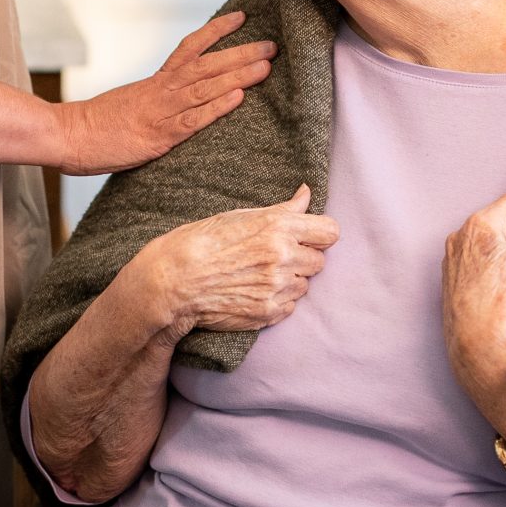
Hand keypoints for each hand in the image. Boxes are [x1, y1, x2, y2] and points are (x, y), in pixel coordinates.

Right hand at [52, 11, 274, 174]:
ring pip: (206, 87)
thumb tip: (173, 100)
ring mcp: (160, 112)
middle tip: (272, 45)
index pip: (190, 47)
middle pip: (208, 65)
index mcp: (155, 82)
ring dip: (239, 75)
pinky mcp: (157, 136)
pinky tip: (238, 98)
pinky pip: (192, 120)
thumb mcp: (129, 104)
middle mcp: (161, 90)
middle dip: (242, 53)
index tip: (242, 17)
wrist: (68, 135)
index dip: (217, 31)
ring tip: (266, 65)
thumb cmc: (95, 125)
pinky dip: (216, 107)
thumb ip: (154, 100)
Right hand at [131, 185, 339, 336]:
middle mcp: (283, 257)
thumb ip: (283, 209)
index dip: (319, 234)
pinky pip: (290, 306)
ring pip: (304, 285)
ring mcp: (277, 287)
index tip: (308, 237)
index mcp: (279, 227)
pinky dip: (278, 300)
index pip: (330, 232)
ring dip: (290, 280)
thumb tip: (307, 194)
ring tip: (261, 275)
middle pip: (319, 261)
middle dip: (302, 259)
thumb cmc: (204, 240)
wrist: (176, 279)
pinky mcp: (268, 312)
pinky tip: (255, 290)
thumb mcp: (242, 215)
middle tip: (276, 257)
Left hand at [441, 190, 505, 437]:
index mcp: (479, 224)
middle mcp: (460, 236)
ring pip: (483, 243)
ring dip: (499, 251)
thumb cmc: (502, 299)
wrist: (477, 342)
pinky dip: (486, 268)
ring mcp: (452, 258)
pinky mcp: (449, 279)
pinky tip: (498, 287)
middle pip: (495, 221)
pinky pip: (472, 262)